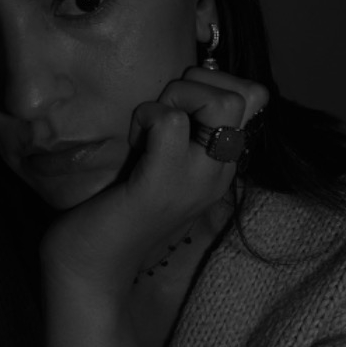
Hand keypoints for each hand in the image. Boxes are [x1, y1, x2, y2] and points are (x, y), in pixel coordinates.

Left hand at [39, 67, 268, 300]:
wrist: (90, 268)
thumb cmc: (117, 206)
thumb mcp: (162, 159)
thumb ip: (183, 126)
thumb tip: (187, 79)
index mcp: (221, 164)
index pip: (255, 96)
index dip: (214, 82)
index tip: (176, 106)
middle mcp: (219, 172)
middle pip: (244, 94)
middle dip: (195, 84)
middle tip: (160, 113)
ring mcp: (196, 180)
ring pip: (221, 102)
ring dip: (174, 99)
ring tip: (147, 129)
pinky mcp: (161, 185)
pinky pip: (171, 123)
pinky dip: (148, 117)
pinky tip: (133, 144)